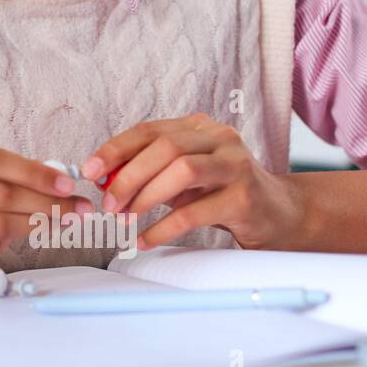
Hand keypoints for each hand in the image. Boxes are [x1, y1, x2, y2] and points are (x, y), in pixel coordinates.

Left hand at [81, 114, 304, 250]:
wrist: (277, 213)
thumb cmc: (221, 192)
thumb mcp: (183, 176)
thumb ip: (149, 171)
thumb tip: (104, 181)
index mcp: (199, 126)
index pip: (149, 130)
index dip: (115, 149)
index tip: (89, 170)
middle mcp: (220, 138)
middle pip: (165, 147)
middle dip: (128, 176)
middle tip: (107, 203)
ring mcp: (236, 165)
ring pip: (182, 171)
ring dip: (146, 196)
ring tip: (125, 219)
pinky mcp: (245, 197)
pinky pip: (196, 212)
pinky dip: (164, 228)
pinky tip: (146, 240)